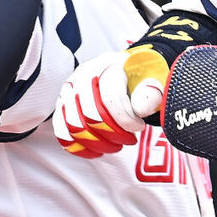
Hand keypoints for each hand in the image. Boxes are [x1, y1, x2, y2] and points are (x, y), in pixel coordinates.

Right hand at [53, 46, 171, 158]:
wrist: (130, 73)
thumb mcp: (155, 81)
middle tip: (128, 140)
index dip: (127, 119)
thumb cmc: (143, 79)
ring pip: (74, 123)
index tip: (140, 126)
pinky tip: (95, 152)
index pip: (110, 97)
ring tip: (114, 146)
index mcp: (109, 64)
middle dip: (112, 133)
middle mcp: (85, 73)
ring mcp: (70, 88)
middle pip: (90, 113)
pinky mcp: (62, 103)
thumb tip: (139, 108)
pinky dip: (76, 145)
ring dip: (96, 142)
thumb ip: (151, 93)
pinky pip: (61, 128)